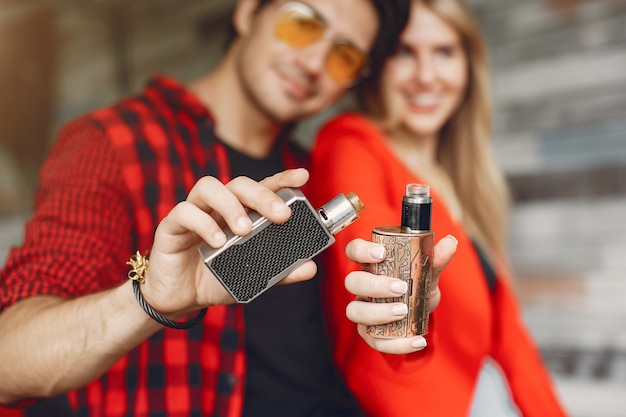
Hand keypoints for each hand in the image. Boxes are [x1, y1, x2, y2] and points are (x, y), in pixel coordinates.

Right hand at [141, 168, 315, 314]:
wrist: (179, 300)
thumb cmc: (215, 279)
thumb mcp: (253, 277)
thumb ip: (281, 272)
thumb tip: (310, 268)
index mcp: (240, 212)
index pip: (261, 188)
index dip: (281, 179)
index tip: (302, 176)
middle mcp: (218, 207)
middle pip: (240, 184)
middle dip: (262, 195)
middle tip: (281, 215)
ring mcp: (194, 212)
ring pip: (209, 187)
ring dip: (231, 206)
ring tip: (245, 230)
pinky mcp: (171, 226)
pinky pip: (185, 212)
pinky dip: (204, 224)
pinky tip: (219, 241)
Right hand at [343, 235, 457, 353]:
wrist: (420, 313)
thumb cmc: (416, 286)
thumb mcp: (427, 272)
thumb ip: (436, 259)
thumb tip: (450, 243)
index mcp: (371, 265)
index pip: (354, 251)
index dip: (361, 250)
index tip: (382, 253)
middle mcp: (362, 287)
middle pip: (352, 282)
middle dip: (374, 285)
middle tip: (400, 287)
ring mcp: (363, 310)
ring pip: (355, 311)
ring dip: (378, 312)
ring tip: (403, 312)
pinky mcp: (369, 333)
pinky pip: (374, 340)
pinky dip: (396, 343)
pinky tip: (417, 340)